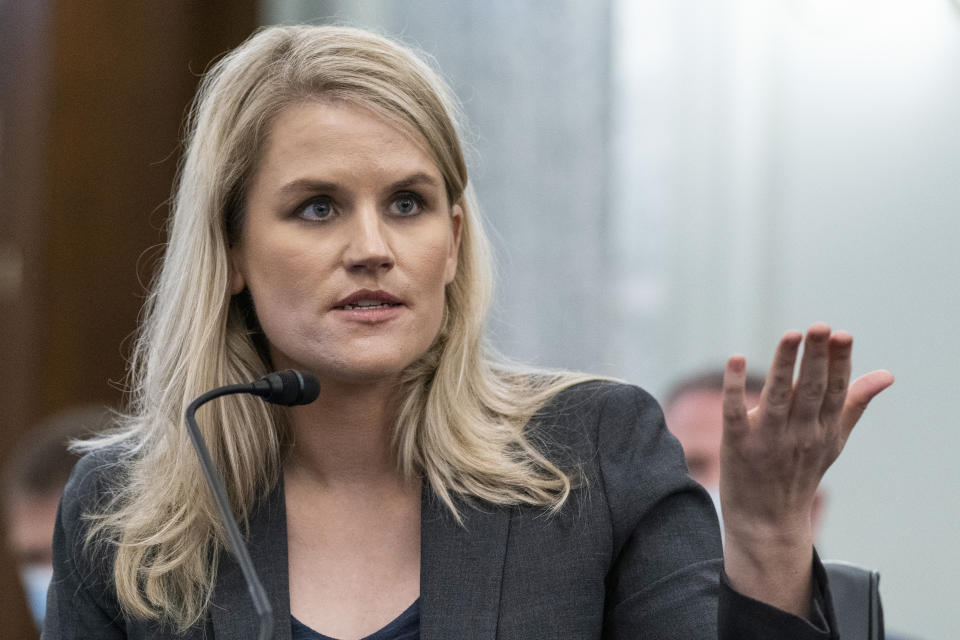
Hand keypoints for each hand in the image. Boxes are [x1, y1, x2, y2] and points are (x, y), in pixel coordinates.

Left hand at [719, 323, 892, 614]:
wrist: (767, 520)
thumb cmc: (801, 472)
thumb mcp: (833, 439)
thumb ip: (854, 403)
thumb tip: (887, 374)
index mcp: (824, 429)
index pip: (835, 391)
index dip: (838, 363)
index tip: (842, 334)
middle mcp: (800, 433)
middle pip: (810, 390)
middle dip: (815, 358)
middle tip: (819, 327)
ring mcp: (768, 439)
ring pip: (777, 396)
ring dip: (784, 365)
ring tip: (791, 335)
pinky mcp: (737, 444)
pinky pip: (735, 411)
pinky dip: (734, 386)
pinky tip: (736, 358)